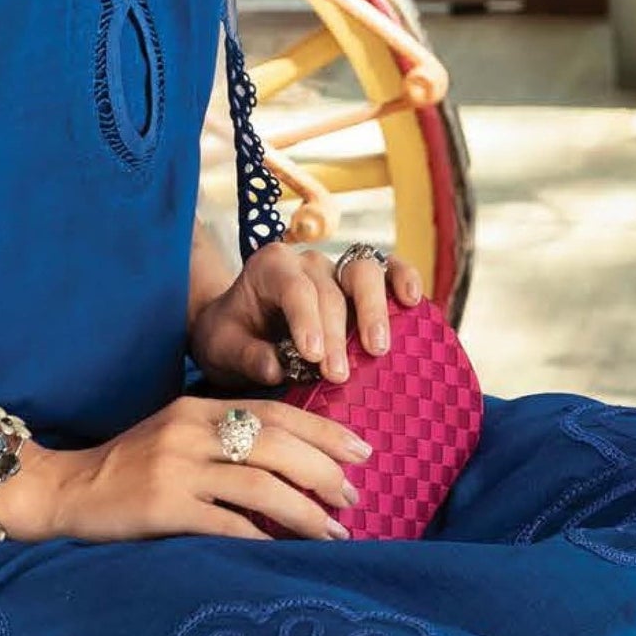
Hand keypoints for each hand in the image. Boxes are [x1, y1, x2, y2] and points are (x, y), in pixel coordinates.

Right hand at [0, 394, 374, 545]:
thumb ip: (225, 438)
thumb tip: (294, 463)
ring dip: (305, 511)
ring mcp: (175, 469)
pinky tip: (284, 549)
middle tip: (352, 496)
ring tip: (332, 530)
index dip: (324, 432)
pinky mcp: (162, 506)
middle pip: (276, 447)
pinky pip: (226, 524)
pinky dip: (262, 537)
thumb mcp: (178, 436)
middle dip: (324, 473)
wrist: (66, 490)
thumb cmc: (130, 467)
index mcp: (198, 408)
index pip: (276, 412)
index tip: (362, 451)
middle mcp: (190, 431)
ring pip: (260, 486)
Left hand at [189, 239, 422, 387]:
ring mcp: (337, 268)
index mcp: (269, 266)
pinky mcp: (360, 282)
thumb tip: (276, 367)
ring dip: (373, 310)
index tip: (313, 356)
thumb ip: (246, 356)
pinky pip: (387, 269)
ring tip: (377, 348)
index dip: (307, 321)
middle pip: (330, 289)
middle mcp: (306, 261)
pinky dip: (402, 278)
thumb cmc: (232, 336)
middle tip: (337, 374)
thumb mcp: (223, 348)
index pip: (294, 289)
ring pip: (364, 271)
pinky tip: (412, 300)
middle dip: (336, 335)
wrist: (239, 327)